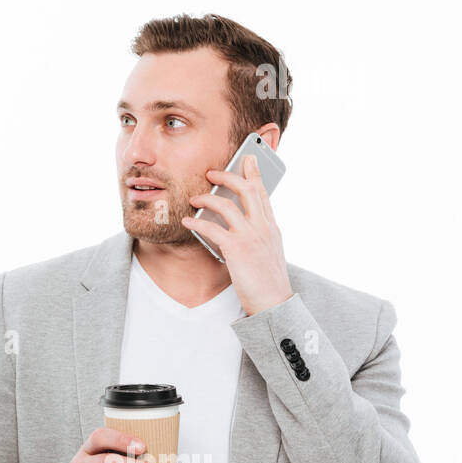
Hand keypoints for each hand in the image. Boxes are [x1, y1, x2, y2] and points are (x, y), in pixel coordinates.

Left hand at [181, 153, 294, 315]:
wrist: (274, 303)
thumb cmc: (267, 281)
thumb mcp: (268, 253)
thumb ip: (258, 235)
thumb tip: (240, 226)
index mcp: (272, 228)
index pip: (264, 193)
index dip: (254, 174)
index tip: (248, 159)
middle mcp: (264, 227)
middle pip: (247, 190)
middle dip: (228, 177)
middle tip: (211, 173)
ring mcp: (251, 237)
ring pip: (227, 205)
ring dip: (207, 198)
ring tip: (194, 199)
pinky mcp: (237, 249)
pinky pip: (213, 228)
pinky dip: (197, 222)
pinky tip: (187, 221)